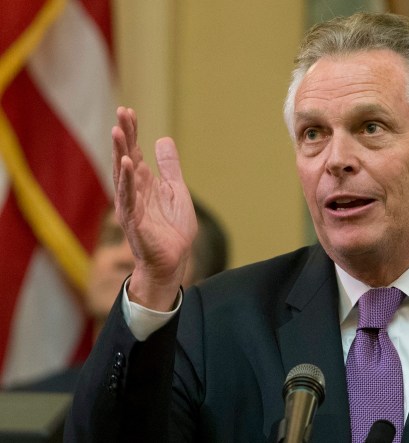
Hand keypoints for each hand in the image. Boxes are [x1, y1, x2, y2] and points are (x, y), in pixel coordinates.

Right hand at [112, 107, 196, 310]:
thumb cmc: (172, 229)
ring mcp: (131, 205)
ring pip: (122, 175)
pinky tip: (127, 163)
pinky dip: (127, 180)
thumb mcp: (176, 191)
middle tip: (121, 112)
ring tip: (118, 131)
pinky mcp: (133, 221)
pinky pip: (128, 198)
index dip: (133, 132)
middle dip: (124, 136)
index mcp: (144, 183)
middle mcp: (133, 191)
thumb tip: (163, 139)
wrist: (173, 260)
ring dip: (120, 153)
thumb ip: (169, 167)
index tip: (128, 110)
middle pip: (126, 158)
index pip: (135, 152)